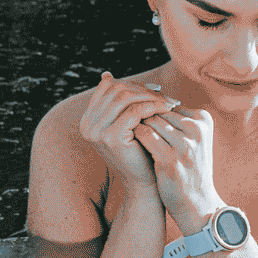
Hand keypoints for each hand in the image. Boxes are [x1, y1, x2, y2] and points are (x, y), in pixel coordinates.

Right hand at [78, 72, 173, 189]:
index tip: (154, 89)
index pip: (108, 87)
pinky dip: (153, 106)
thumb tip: (107, 74)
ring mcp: (96, 131)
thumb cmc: (139, 152)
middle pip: (116, 89)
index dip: (132, 84)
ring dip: (151, 96)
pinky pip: (135, 111)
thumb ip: (118, 102)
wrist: (143, 183)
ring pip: (126, 98)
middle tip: (165, 94)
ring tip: (169, 101)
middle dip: (143, 89)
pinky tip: (168, 109)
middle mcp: (87, 125)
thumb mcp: (125, 124)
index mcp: (87, 119)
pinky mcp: (111, 137)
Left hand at [132, 106, 217, 230]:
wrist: (197, 202)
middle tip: (130, 124)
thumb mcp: (193, 139)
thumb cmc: (190, 168)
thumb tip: (149, 96)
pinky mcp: (170, 159)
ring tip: (130, 133)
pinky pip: (144, 135)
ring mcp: (184, 145)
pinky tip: (131, 142)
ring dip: (138, 125)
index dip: (153, 111)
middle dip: (144, 117)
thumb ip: (177, 119)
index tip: (144, 120)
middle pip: (159, 110)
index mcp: (204, 120)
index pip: (169, 104)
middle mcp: (196, 130)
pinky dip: (135, 136)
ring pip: (150, 120)